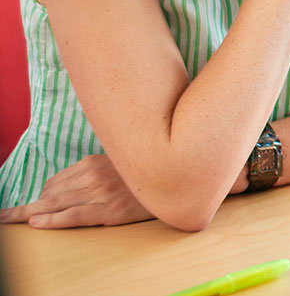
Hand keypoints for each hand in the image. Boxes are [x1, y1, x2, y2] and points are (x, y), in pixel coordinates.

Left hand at [0, 154, 152, 227]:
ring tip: (10, 220)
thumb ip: (95, 171)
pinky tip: (35, 223)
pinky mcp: (109, 210)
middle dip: (24, 206)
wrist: (176, 180)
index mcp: (94, 162)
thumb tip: (70, 185)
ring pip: (56, 204)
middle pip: (50, 193)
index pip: (56, 181)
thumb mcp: (117, 165)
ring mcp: (101, 192)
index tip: (24, 207)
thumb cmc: (144, 176)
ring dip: (30, 213)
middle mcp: (94, 174)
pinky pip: (73, 215)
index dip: (39, 196)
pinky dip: (51, 220)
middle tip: (2, 216)